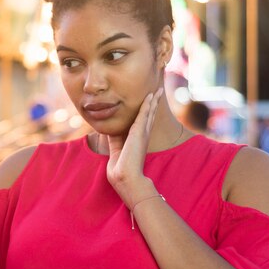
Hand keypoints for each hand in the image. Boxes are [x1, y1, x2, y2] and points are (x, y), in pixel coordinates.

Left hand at [105, 88, 162, 205]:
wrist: (125, 177)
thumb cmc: (120, 168)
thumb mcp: (116, 149)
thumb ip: (115, 139)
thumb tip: (110, 130)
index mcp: (138, 141)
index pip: (142, 123)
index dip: (146, 113)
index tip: (149, 104)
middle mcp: (142, 136)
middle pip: (149, 116)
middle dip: (153, 104)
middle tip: (158, 92)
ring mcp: (142, 133)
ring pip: (149, 113)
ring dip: (153, 101)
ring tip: (158, 91)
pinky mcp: (139, 132)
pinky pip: (144, 114)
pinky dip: (148, 104)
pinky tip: (151, 96)